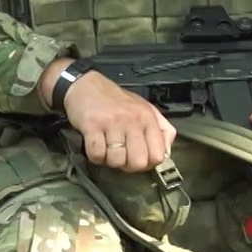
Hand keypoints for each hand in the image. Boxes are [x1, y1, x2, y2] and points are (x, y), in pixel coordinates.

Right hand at [41, 60, 176, 171]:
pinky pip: (97, 155)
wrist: (85, 85)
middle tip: (121, 156)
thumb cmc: (116, 101)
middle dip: (128, 166)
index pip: (158, 155)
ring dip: (110, 160)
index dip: (148, 164)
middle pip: (138, 162)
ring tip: (107, 149)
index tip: (138, 158)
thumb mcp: (145, 109)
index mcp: (148, 118)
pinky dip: (95, 156)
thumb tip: (166, 153)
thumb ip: (161, 130)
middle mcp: (133, 120)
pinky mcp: (92, 126)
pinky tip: (96, 146)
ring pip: (116, 161)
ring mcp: (112, 123)